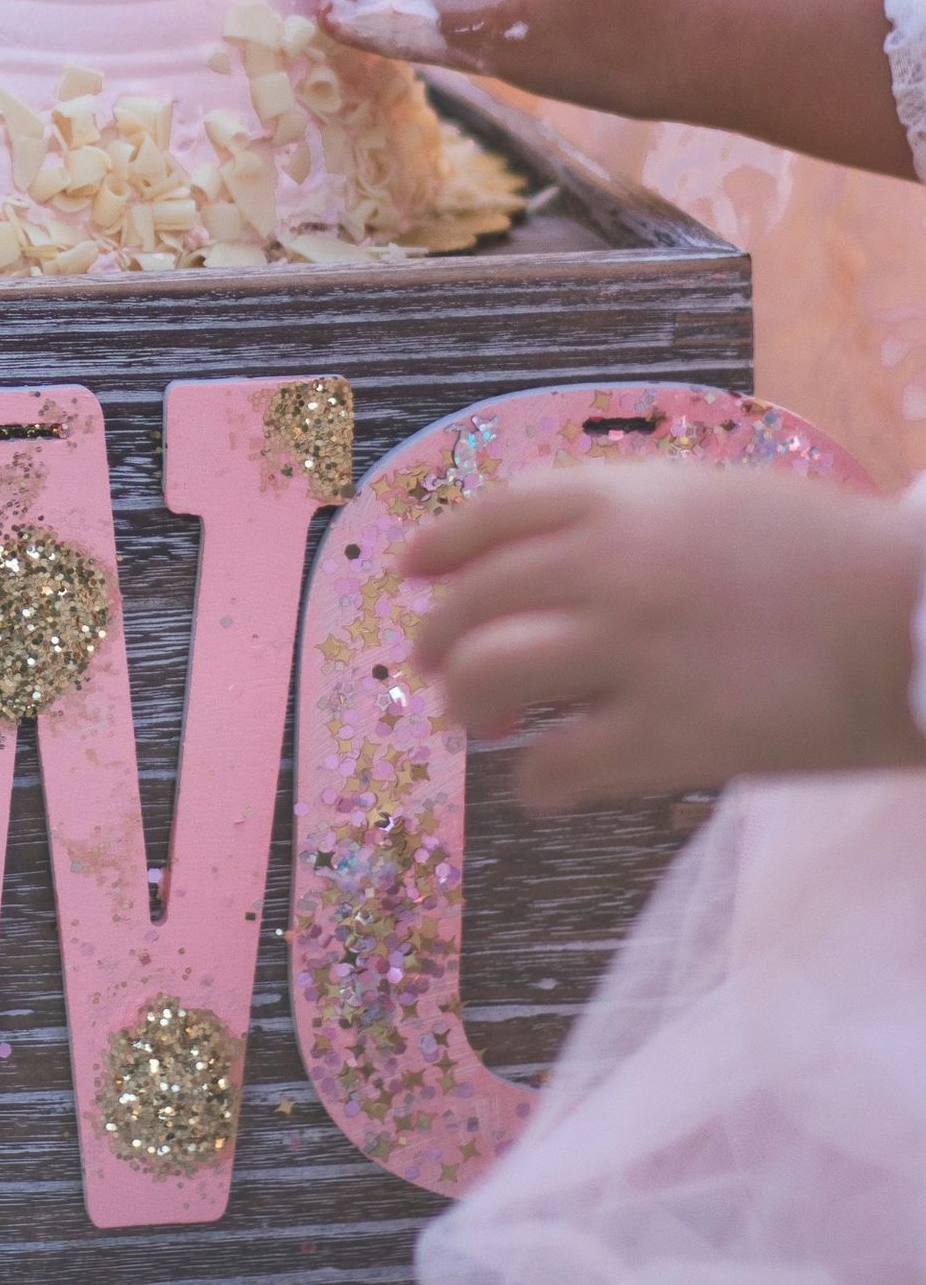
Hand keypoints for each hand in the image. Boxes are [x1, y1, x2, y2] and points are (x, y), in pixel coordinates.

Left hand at [406, 464, 925, 810]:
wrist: (919, 616)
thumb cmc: (833, 557)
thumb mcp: (717, 501)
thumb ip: (633, 521)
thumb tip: (552, 561)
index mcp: (623, 500)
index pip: (492, 516)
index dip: (440, 546)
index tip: (409, 571)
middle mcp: (610, 568)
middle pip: (474, 601)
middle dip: (438, 637)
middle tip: (433, 666)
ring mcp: (633, 653)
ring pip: (491, 677)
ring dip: (466, 701)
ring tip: (471, 721)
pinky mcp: (669, 738)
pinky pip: (557, 767)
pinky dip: (534, 780)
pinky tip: (542, 785)